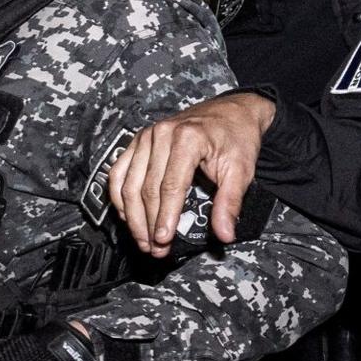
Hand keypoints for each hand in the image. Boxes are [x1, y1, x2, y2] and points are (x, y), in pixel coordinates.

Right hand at [107, 91, 275, 257]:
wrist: (232, 112)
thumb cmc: (235, 138)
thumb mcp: (241, 170)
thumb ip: (229, 203)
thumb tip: (224, 233)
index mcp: (187, 138)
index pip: (170, 186)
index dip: (165, 216)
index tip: (164, 239)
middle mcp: (162, 134)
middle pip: (146, 188)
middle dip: (148, 223)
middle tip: (155, 248)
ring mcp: (146, 136)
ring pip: (128, 183)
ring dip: (132, 216)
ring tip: (142, 239)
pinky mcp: (139, 141)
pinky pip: (119, 172)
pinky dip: (120, 197)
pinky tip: (128, 216)